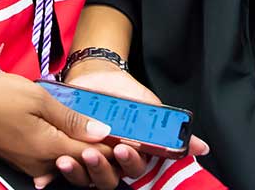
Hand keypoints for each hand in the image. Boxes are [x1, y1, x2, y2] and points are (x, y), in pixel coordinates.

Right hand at [0, 72, 115, 184]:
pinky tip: (70, 132)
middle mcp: (41, 163)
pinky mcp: (20, 159)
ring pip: (67, 161)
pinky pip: (51, 159)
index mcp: (48, 147)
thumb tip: (101, 131)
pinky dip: (65, 148)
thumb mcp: (35, 97)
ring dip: (85, 149)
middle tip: (122, 134)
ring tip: (100, 130)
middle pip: (82, 163)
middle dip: (104, 151)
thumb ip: (70, 117)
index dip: (115, 145)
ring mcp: (29, 164)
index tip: (135, 135)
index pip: (93, 153)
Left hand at [44, 65, 210, 189]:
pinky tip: (53, 164)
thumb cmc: (128, 96)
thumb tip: (202, 147)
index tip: (124, 147)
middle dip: (101, 168)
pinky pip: (62, 168)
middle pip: (110, 178)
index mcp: (133, 155)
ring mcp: (89, 158)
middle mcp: (112, 162)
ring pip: (86, 176)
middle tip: (93, 152)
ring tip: (70, 157)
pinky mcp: (67, 150)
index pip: (135, 170)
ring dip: (79, 170)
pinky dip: (57, 170)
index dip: (130, 162)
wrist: (98, 77)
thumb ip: (173, 129)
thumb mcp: (153, 108)